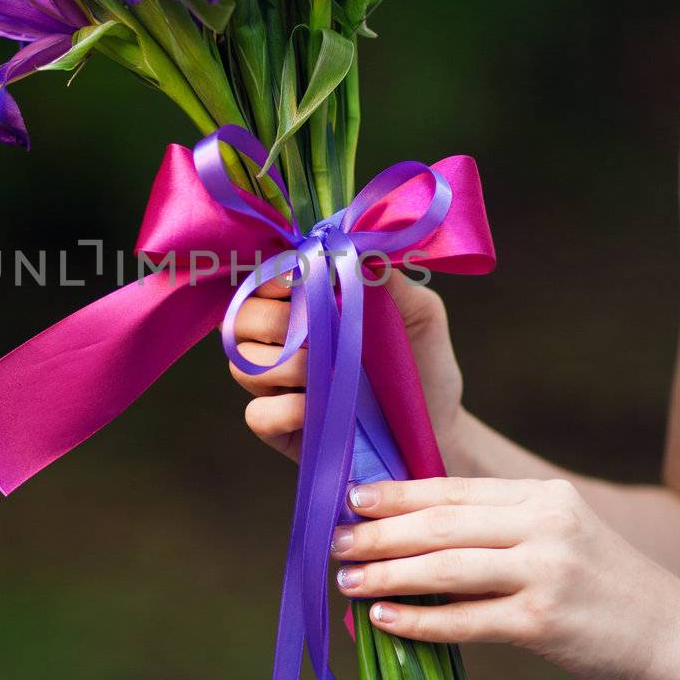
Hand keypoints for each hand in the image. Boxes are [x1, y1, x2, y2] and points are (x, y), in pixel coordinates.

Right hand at [229, 269, 464, 465]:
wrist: (438, 426)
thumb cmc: (424, 362)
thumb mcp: (421, 314)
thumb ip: (392, 281)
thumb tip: (361, 251)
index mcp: (308, 306)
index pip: (263, 281)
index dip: (271, 277)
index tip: (298, 278)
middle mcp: (284, 342)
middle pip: (241, 320)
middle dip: (275, 321)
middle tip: (317, 332)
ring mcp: (278, 386)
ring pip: (243, 365)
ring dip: (284, 365)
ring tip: (327, 373)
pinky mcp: (281, 428)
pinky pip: (256, 415)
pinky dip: (283, 410)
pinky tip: (316, 409)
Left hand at [332, 474, 679, 679]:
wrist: (676, 637)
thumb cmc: (605, 591)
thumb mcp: (561, 537)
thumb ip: (499, 529)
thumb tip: (413, 535)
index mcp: (543, 497)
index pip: (454, 489)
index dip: (398, 494)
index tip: (351, 497)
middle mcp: (544, 525)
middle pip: (441, 524)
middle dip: (380, 532)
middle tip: (336, 540)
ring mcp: (546, 572)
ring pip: (445, 568)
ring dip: (387, 573)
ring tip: (347, 578)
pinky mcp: (545, 622)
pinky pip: (465, 619)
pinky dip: (419, 620)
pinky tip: (383, 619)